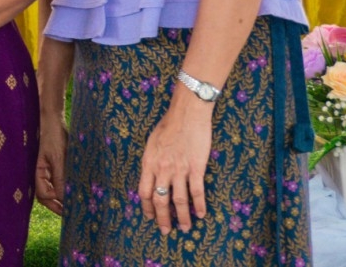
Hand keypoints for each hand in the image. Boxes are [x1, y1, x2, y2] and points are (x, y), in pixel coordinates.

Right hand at [35, 109, 67, 216]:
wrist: (55, 120)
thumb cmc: (53, 136)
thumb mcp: (58, 158)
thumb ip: (60, 178)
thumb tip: (64, 199)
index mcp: (38, 172)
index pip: (43, 195)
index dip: (54, 204)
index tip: (68, 211)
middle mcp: (43, 174)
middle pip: (47, 196)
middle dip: (58, 205)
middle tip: (73, 213)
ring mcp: (50, 170)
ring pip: (55, 190)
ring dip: (64, 197)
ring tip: (77, 204)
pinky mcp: (58, 166)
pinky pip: (61, 181)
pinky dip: (68, 187)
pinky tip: (78, 190)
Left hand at [138, 94, 212, 233]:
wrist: (186, 114)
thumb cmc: (168, 125)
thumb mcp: (151, 144)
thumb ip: (151, 161)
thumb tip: (150, 176)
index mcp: (149, 163)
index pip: (144, 192)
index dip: (147, 207)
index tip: (150, 217)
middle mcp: (162, 169)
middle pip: (160, 200)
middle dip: (163, 218)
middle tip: (166, 231)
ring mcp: (179, 169)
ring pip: (179, 200)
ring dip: (182, 217)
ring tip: (186, 228)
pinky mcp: (196, 167)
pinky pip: (197, 192)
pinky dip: (199, 205)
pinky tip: (201, 214)